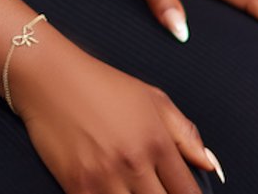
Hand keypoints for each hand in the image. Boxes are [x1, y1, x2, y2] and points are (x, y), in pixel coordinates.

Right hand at [12, 34, 221, 192]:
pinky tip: (112, 192)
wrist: (46, 75)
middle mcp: (134, 162)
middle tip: (152, 191)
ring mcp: (105, 176)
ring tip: (132, 192)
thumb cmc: (99, 83)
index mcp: (156, 141)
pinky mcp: (77, 185)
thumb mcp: (150, 97)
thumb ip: (185, 133)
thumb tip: (211, 166)